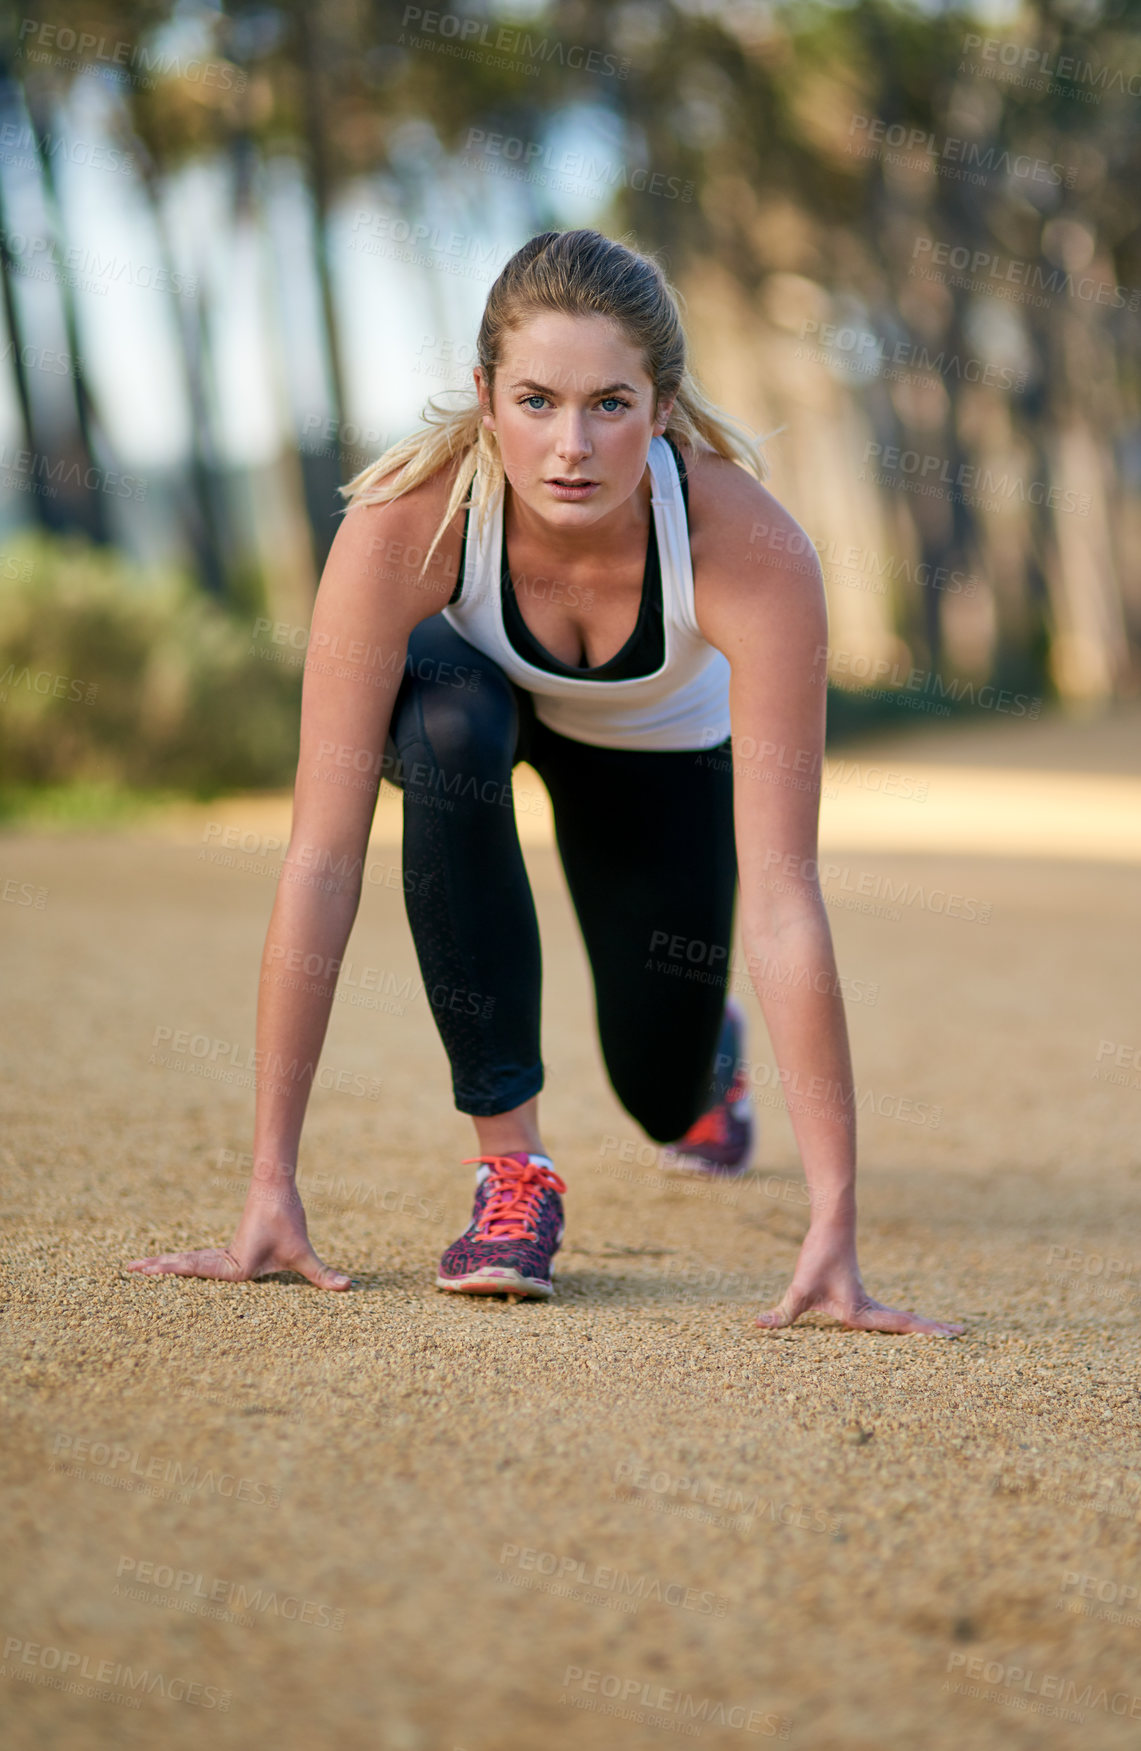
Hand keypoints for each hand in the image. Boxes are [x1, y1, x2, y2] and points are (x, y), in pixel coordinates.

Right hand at [128, 1191, 349, 1290]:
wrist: (276, 1186)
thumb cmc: (287, 1218)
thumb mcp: (303, 1252)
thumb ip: (322, 1274)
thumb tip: (349, 1288)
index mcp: (235, 1264)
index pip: (199, 1271)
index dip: (174, 1272)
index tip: (150, 1271)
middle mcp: (224, 1259)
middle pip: (186, 1265)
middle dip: (158, 1270)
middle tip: (128, 1271)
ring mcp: (224, 1253)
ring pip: (189, 1260)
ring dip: (164, 1265)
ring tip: (136, 1268)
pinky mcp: (229, 1249)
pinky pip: (198, 1259)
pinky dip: (180, 1263)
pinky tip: (169, 1267)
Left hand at [756, 1222, 962, 1337]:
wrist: (831, 1224)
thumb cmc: (817, 1257)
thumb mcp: (799, 1288)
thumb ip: (782, 1312)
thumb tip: (758, 1325)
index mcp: (861, 1311)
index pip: (898, 1326)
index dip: (923, 1334)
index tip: (948, 1338)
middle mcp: (869, 1307)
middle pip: (909, 1323)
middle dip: (933, 1332)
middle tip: (963, 1335)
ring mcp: (868, 1300)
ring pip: (902, 1317)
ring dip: (924, 1326)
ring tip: (949, 1332)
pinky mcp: (862, 1295)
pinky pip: (891, 1313)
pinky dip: (908, 1320)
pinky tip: (910, 1325)